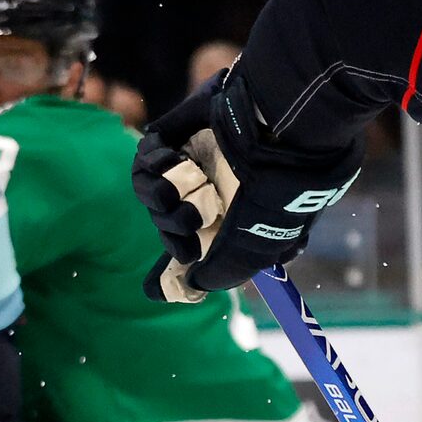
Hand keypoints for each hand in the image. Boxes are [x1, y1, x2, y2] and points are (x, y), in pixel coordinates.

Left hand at [132, 67, 362, 303]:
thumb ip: (221, 272)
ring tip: (187, 180)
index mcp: (235, 225)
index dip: (176, 262)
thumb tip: (192, 286)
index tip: (163, 280)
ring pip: (151, 195)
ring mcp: (193, 167)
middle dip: (175, 225)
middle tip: (197, 216)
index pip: (194, 249)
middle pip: (167, 224)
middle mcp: (213, 198)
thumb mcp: (254, 248)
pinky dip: (153, 163)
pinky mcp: (175, 138)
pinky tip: (175, 158)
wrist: (277, 135)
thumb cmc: (274, 195)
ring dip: (163, 194)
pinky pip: (144, 161)